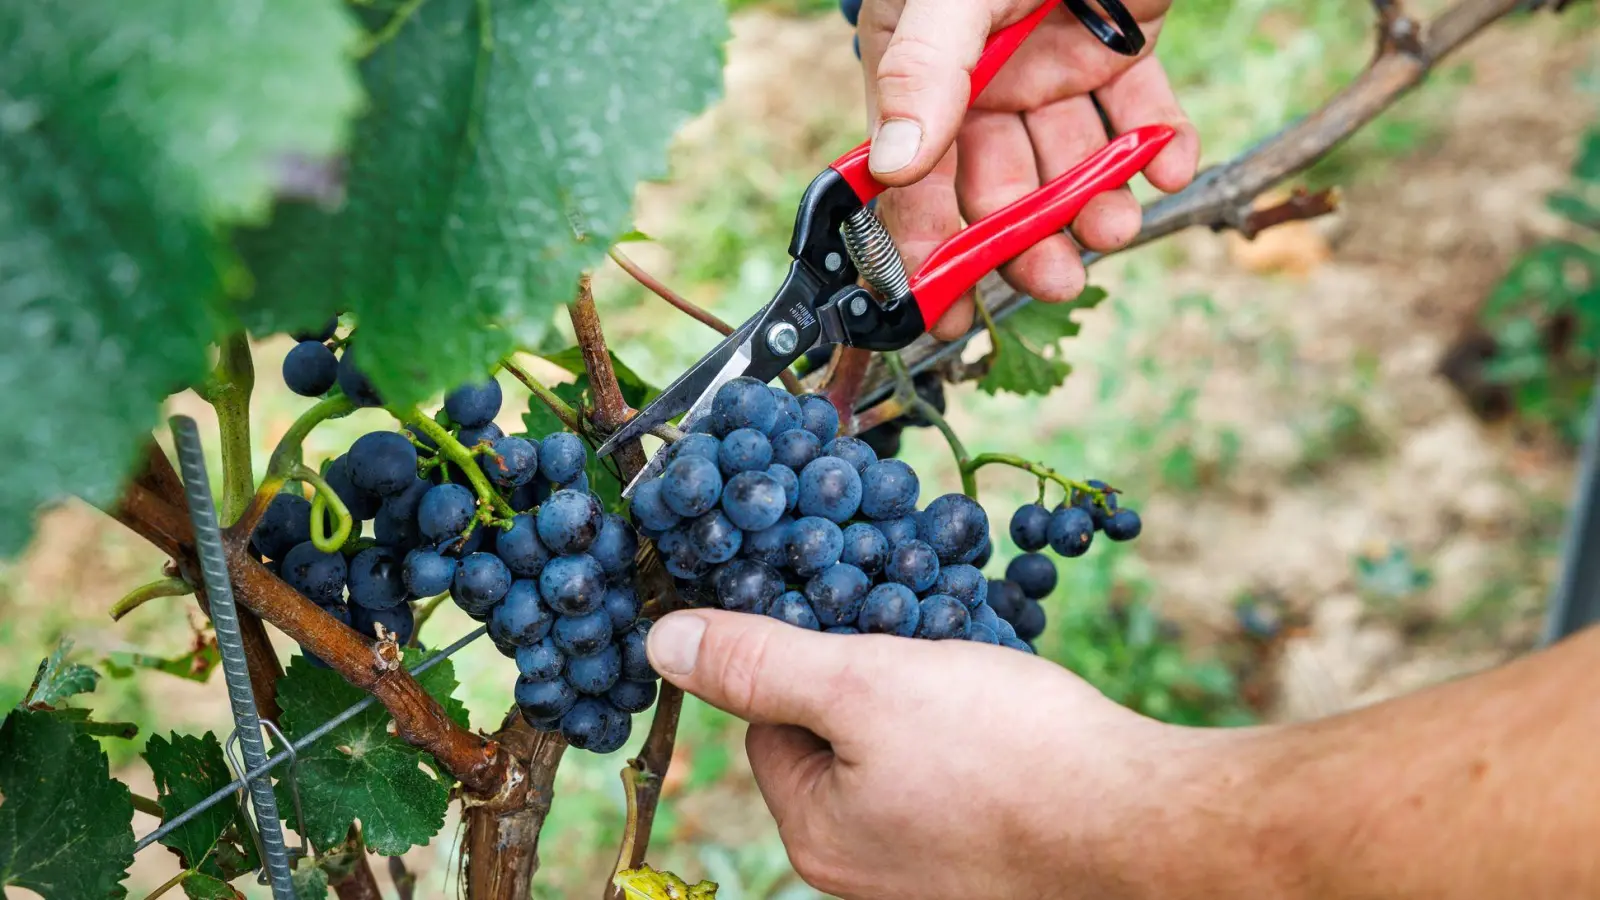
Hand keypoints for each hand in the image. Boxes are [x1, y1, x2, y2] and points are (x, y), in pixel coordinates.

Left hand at [645, 609, 1239, 898]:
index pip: (767, 725)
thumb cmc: (1006, 753)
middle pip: (835, 742)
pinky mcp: (996, 864)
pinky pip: (960, 780)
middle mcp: (865, 871)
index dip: (802, 656)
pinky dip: (976, 734)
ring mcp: (934, 874)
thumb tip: (660, 642)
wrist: (1149, 826)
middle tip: (917, 632)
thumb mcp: (863, 682)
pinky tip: (1011, 708)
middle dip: (869, 674)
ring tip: (971, 664)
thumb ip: (759, 661)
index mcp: (816, 834)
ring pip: (902, 755)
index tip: (848, 612)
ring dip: (926, 697)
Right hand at [857, 0, 1199, 338]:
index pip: (913, 177)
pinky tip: (1169, 161)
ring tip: (1117, 226)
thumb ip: (925, 73)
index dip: (924, 245)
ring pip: (1071, 161)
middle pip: (998, 184)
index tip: (943, 307)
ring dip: (1094, 203)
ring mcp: (1055, 64)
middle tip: (1056, 276)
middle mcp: (986, 80)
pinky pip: (1139, 114)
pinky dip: (1159, 144)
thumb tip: (894, 166)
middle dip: (1025, 237)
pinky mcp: (1123, 47)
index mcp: (923, 71)